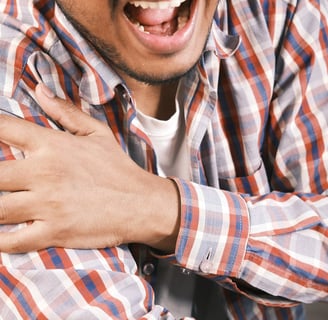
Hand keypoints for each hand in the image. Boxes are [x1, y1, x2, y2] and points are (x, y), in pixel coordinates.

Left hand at [0, 83, 179, 252]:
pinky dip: (1, 242)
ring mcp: (48, 205)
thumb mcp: (97, 133)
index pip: (4, 129)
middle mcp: (45, 173)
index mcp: (53, 145)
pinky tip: (0, 236)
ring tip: (2, 204)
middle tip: (1, 180)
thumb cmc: (119, 168)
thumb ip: (66, 111)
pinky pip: (13, 242)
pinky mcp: (54, 232)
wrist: (141, 203)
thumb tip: (39, 89)